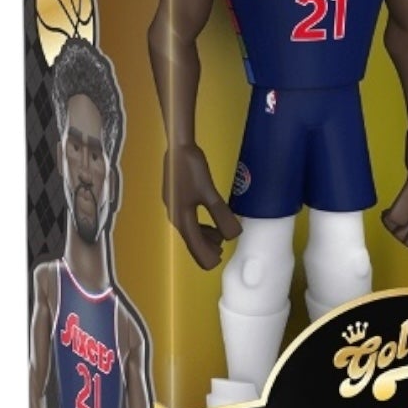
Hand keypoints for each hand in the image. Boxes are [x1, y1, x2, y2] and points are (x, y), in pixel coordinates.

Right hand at [163, 144, 241, 268]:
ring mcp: (174, 207)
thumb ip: (220, 214)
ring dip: (204, 236)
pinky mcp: (176, 198)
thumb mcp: (209, 192)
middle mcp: (175, 216)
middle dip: (206, 248)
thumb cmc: (192, 168)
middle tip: (223, 251)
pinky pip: (188, 220)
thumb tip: (233, 236)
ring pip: (189, 230)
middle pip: (190, 240)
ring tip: (220, 237)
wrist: (178, 146)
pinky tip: (209, 220)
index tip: (221, 261)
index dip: (207, 257)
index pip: (194, 246)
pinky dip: (200, 225)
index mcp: (181, 218)